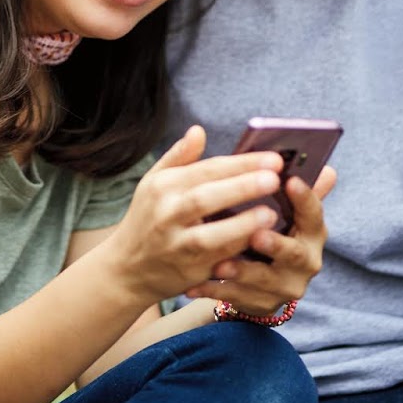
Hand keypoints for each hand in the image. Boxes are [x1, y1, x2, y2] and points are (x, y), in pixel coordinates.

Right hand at [102, 126, 295, 305]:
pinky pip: (217, 260)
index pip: (207, 170)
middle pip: (206, 198)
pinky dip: (239, 250)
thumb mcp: (154, 182)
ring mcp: (176, 246)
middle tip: (275, 178)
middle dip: (242, 187)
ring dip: (242, 224)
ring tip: (271, 213)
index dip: (241, 163)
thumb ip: (179, 157)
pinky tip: (261, 239)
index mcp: (162, 187)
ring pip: (211, 235)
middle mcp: (167, 215)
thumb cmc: (148, 217)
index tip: (273, 158)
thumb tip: (198, 131)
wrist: (127, 268)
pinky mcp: (188, 272)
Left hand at [187, 164, 336, 317]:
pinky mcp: (263, 303)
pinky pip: (239, 298)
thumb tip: (310, 157)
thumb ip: (281, 182)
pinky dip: (215, 291)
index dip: (305, 198)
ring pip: (265, 280)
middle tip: (256, 235)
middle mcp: (305, 260)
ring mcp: (285, 285)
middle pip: (296, 253)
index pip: (314, 213)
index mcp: (310, 230)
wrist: (252, 276)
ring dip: (242, 271)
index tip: (288, 180)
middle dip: (276, 244)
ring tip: (219, 264)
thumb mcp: (274, 206)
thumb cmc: (262, 226)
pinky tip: (193, 284)